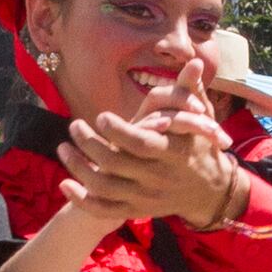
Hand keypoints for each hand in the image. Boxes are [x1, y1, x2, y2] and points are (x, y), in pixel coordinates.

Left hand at [59, 108, 247, 230]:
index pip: (140, 143)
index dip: (117, 130)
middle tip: (74, 125)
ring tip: (62, 148)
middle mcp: (158, 178)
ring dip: (78, 167)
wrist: (208, 192)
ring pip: (104, 187)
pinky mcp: (136, 210)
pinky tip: (65, 184)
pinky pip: (104, 210)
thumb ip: (190, 92)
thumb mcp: (200, 120)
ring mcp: (146, 198)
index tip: (100, 116)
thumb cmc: (201, 147)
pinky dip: (81, 199)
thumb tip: (193, 62)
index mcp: (174, 153)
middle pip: (115, 163)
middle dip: (89, 143)